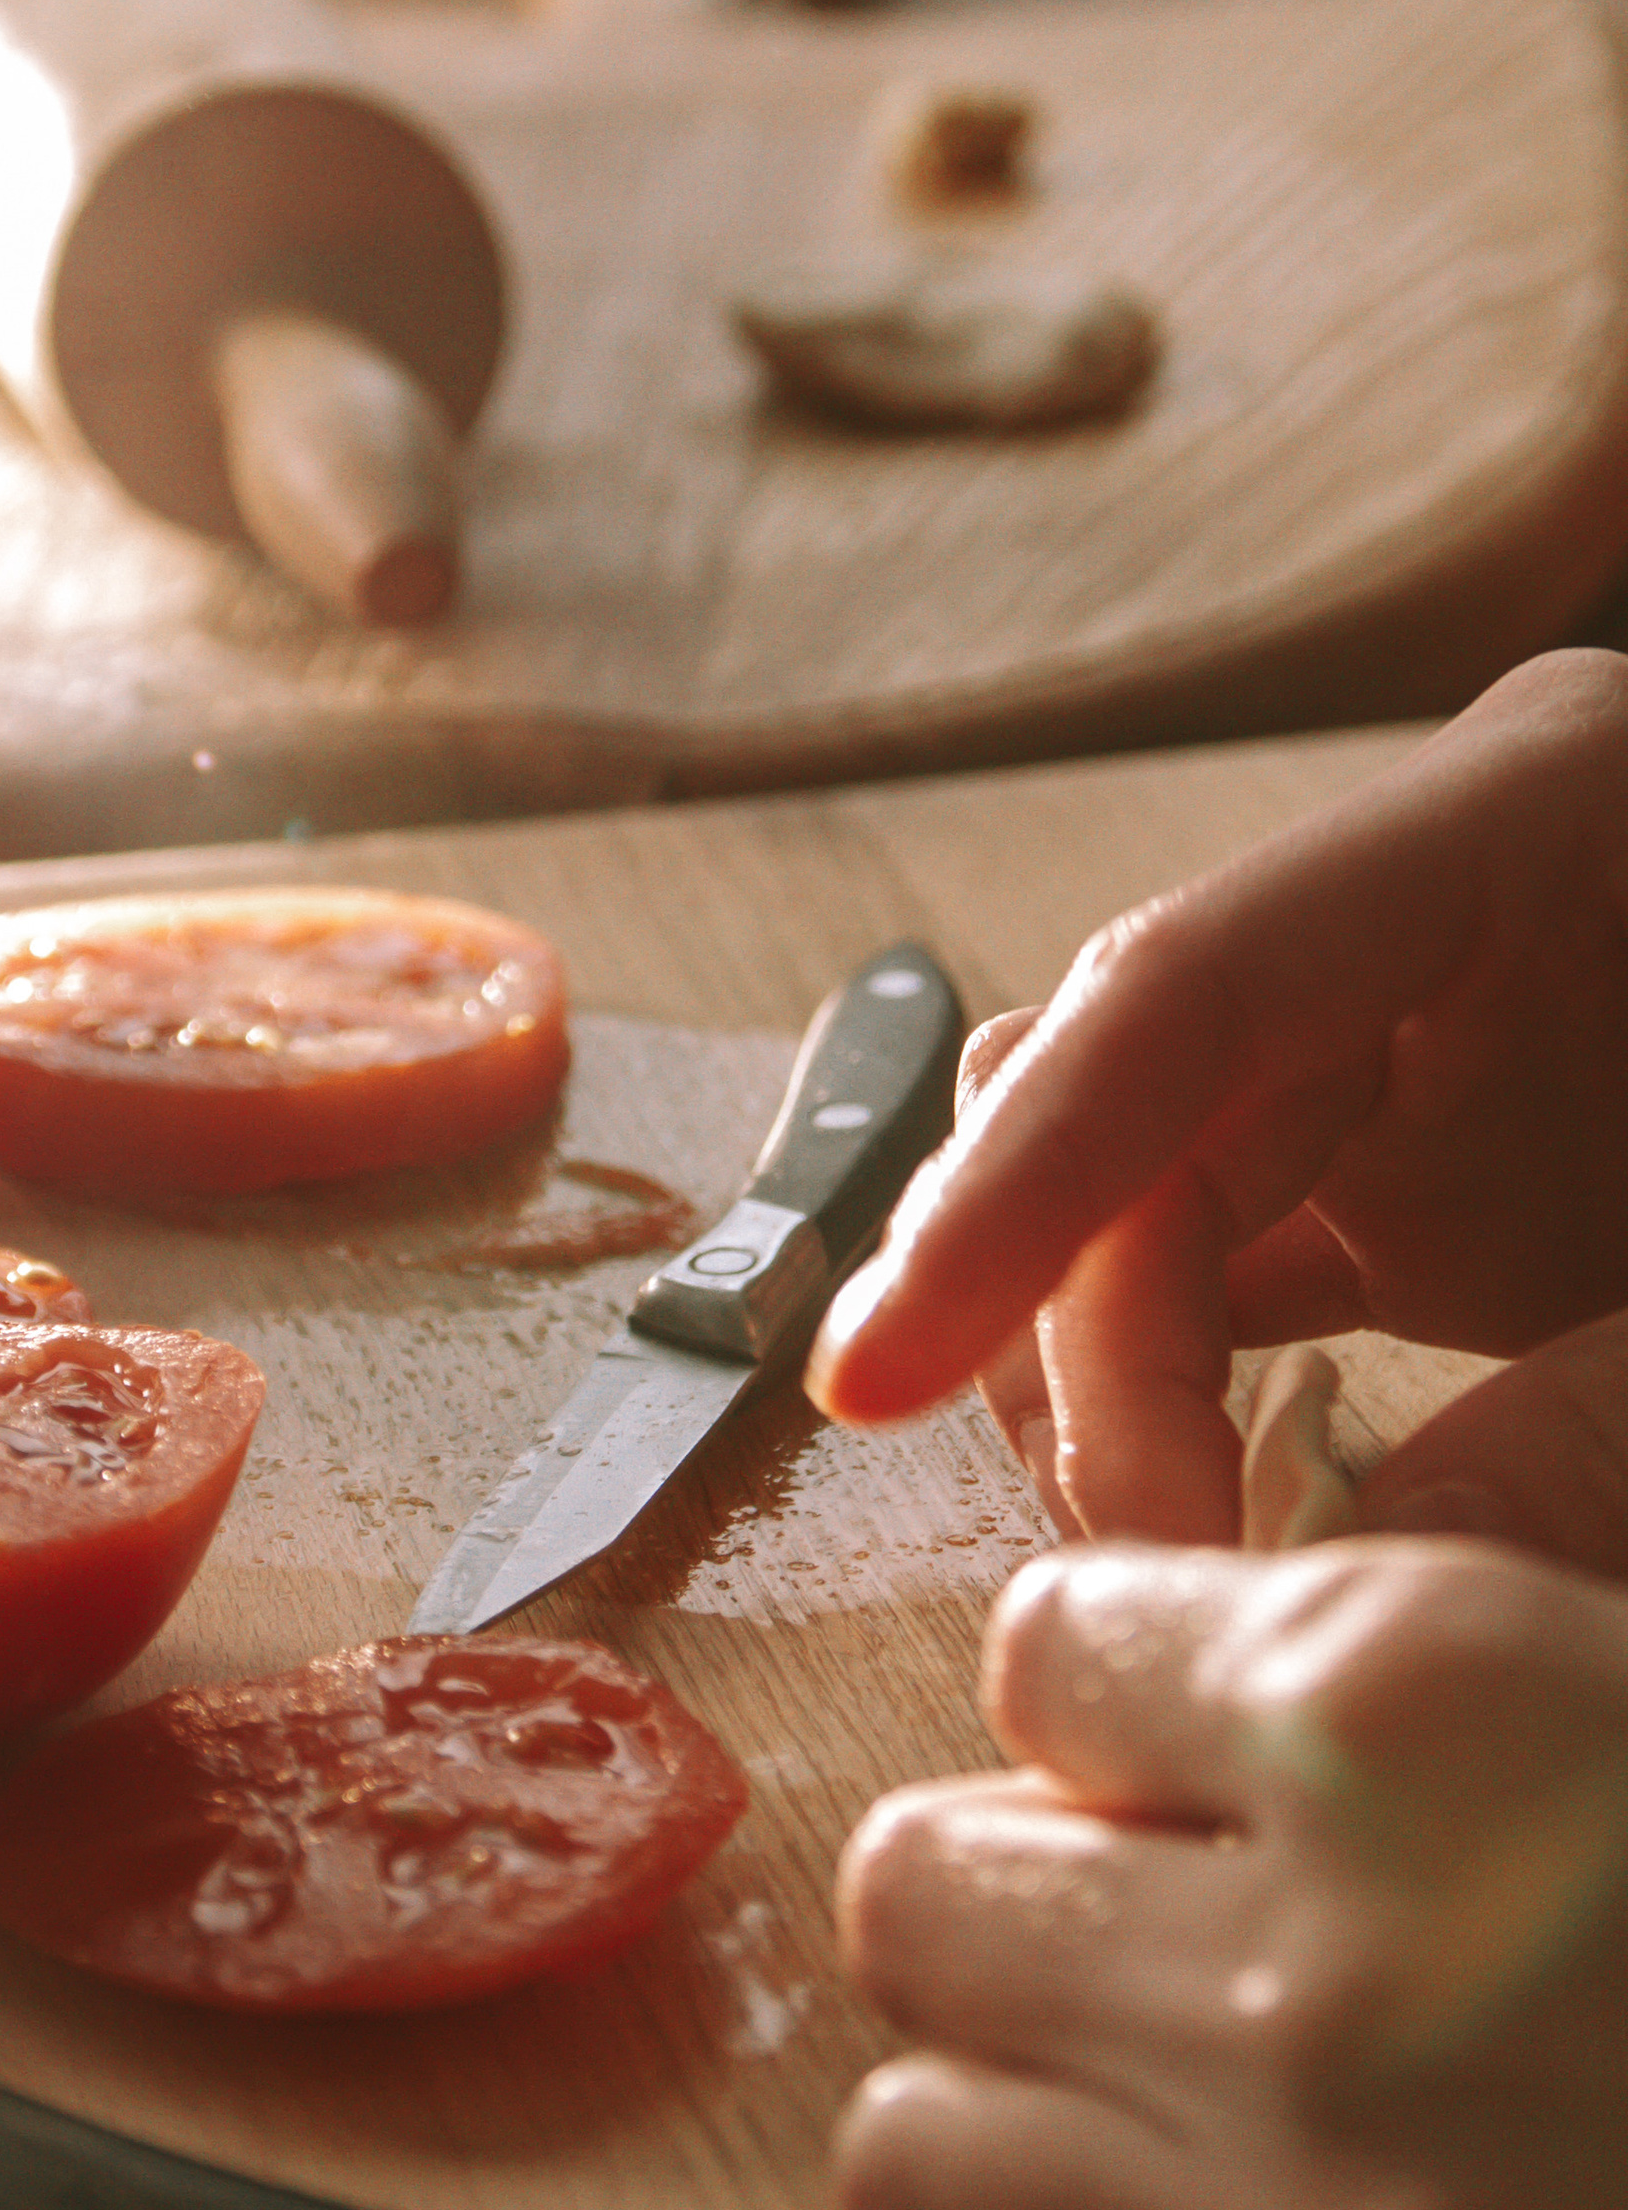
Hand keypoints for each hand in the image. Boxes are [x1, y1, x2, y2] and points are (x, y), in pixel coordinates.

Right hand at [805, 649, 1627, 1541]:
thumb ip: (1607, 1431)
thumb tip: (1326, 1604)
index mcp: (1531, 824)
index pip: (1185, 984)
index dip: (1010, 1186)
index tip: (874, 1377)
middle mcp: (1402, 920)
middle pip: (1114, 1096)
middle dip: (1073, 1334)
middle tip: (1156, 1565)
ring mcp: (1386, 1038)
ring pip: (1122, 1180)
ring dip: (1103, 1374)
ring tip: (1178, 1550)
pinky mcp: (1397, 1164)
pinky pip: (1211, 1259)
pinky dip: (1179, 1391)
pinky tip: (1207, 1507)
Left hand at [833, 1540, 1627, 2209]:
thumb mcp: (1612, 1687)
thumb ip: (1363, 1690)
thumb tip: (1155, 1713)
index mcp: (1422, 1706)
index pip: (1034, 1643)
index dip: (1103, 1699)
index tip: (1190, 1756)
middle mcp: (1314, 1961)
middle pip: (914, 1879)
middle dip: (1011, 1896)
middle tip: (1165, 1942)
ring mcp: (1279, 2207)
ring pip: (911, 2127)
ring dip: (1013, 2102)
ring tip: (1175, 2106)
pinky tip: (1204, 2195)